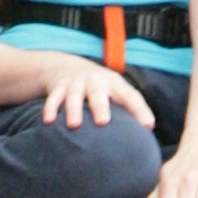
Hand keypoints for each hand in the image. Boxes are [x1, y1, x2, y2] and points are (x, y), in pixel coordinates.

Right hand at [38, 55, 153, 129]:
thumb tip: (148, 131)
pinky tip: (48, 121)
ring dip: (74, 109)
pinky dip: (51, 108)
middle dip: (100, 106)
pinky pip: (53, 97)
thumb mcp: (115, 91)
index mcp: (114, 83)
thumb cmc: (100, 88)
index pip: (130, 96)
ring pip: (74, 95)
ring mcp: (76, 83)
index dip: (140, 110)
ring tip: (74, 125)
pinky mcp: (59, 87)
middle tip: (103, 122)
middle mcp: (95, 81)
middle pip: (99, 93)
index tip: (147, 126)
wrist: (67, 66)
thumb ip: (130, 108)